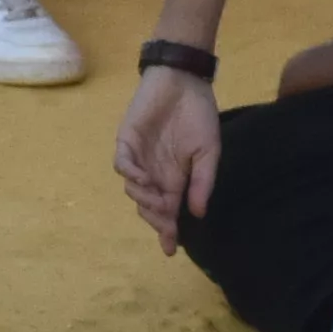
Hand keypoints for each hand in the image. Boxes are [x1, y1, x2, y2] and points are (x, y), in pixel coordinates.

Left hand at [115, 66, 223, 239]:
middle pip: (149, 206)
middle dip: (157, 220)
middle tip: (167, 224)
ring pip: (134, 190)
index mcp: (176, 178)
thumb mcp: (209, 152)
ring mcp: (139, 158)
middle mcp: (155, 173)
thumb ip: (202, 182)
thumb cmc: (198, 115)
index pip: (169, 211)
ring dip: (145, 200)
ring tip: (158, 201)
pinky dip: (131, 175)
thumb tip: (198, 213)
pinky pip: (123, 165)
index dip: (169, 231)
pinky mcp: (126, 141)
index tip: (171, 251)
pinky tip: (143, 179)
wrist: (184, 80)